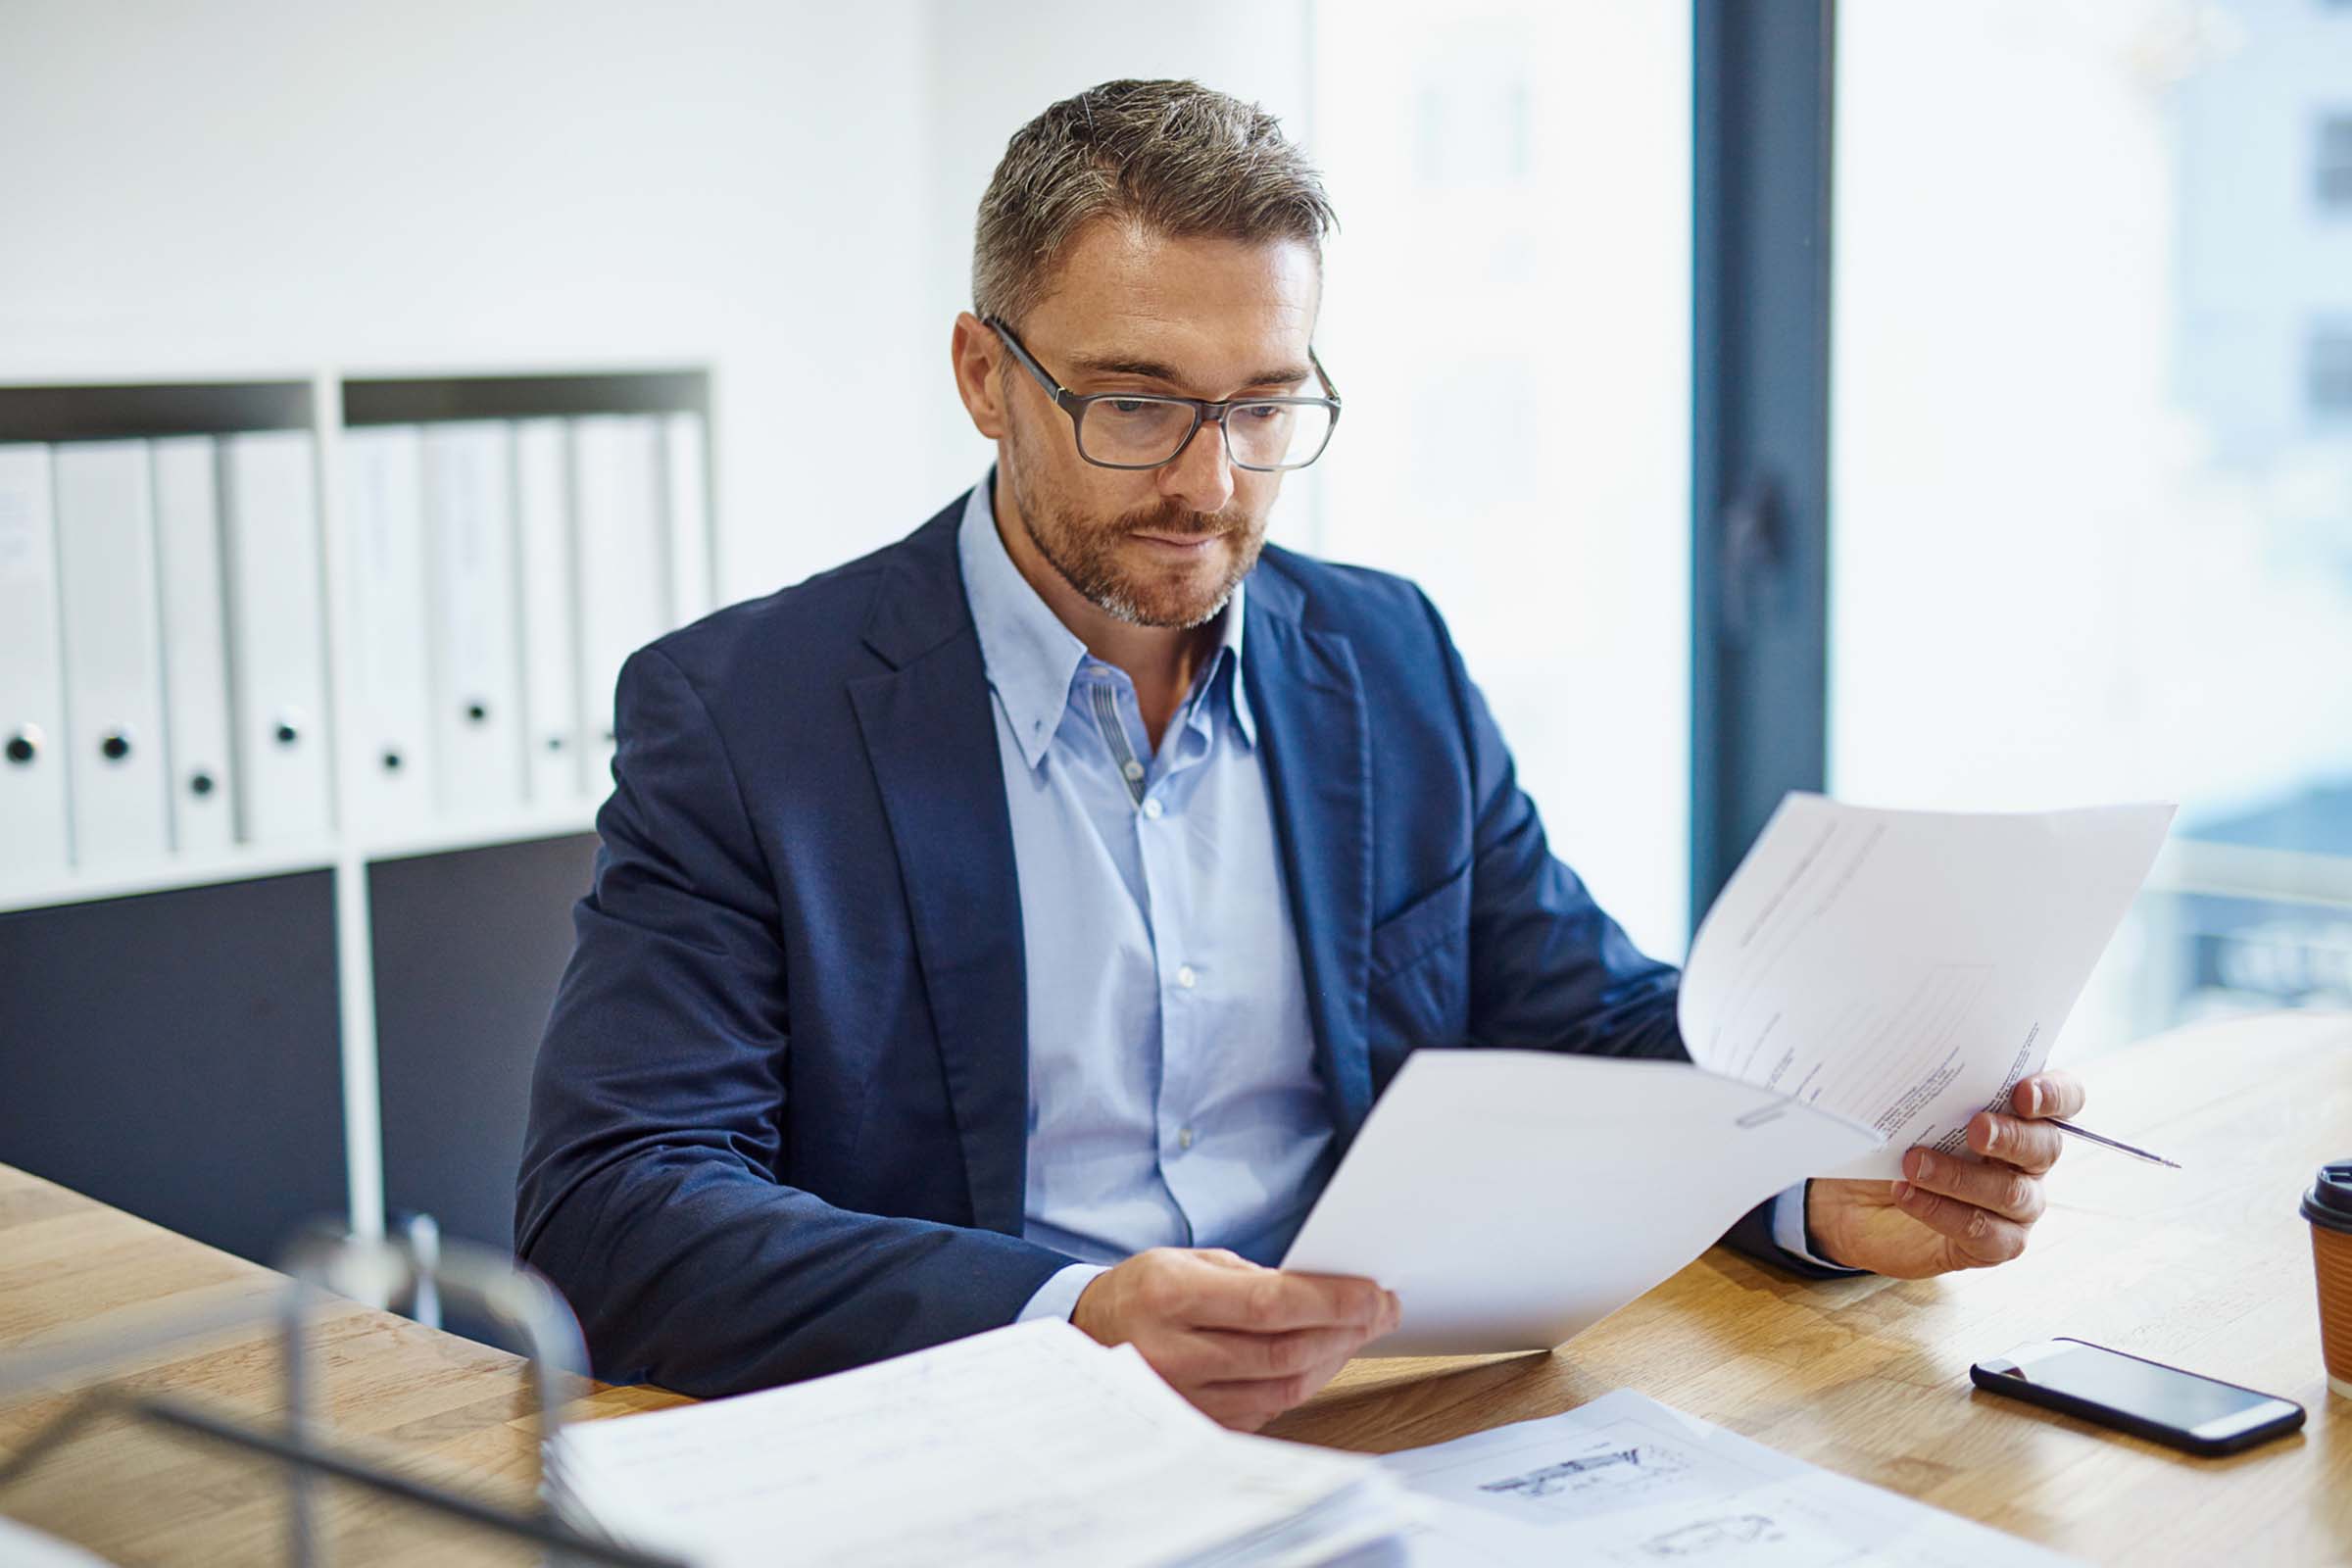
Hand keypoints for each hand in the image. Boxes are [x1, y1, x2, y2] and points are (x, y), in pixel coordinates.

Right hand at [1071, 1247, 1399, 1430]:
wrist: (1088, 1337)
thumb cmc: (1144, 1292)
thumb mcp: (1186, 1262)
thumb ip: (1249, 1279)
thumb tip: (1323, 1292)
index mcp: (1171, 1298)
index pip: (1268, 1304)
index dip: (1330, 1302)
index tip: (1374, 1293)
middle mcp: (1175, 1353)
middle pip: (1283, 1351)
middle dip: (1345, 1330)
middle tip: (1382, 1310)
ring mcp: (1185, 1397)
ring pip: (1283, 1386)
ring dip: (1333, 1358)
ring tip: (1359, 1331)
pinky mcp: (1199, 1423)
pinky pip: (1268, 1407)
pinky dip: (1304, 1381)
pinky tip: (1322, 1357)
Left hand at [1806, 1071, 2083, 1277]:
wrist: (1857, 1201)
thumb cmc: (1895, 1143)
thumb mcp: (1909, 1110)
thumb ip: (1931, 1088)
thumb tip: (1916, 1063)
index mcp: (2020, 1116)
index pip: (2064, 1099)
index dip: (2055, 1095)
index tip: (2024, 1092)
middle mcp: (2029, 1161)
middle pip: (2045, 1147)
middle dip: (2012, 1137)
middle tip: (1976, 1129)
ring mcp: (2017, 1206)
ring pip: (2011, 1192)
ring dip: (1960, 1176)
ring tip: (1914, 1163)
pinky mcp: (1994, 1245)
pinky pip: (1982, 1232)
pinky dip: (1941, 1211)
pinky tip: (1907, 1194)